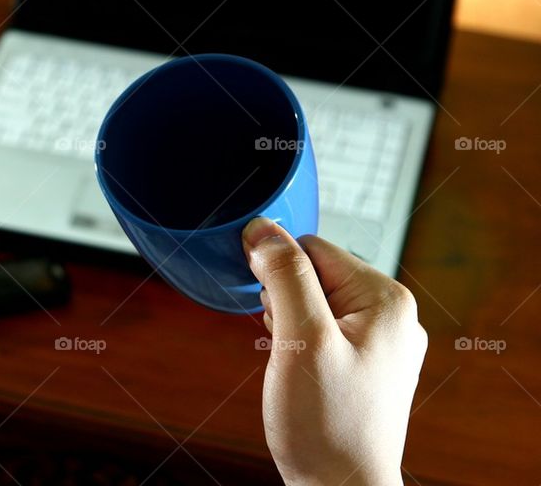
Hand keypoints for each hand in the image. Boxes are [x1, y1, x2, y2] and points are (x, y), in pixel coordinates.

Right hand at [242, 217, 426, 485]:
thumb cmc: (327, 425)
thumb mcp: (301, 339)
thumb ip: (285, 276)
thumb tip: (263, 229)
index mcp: (386, 299)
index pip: (314, 248)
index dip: (278, 269)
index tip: (268, 306)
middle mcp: (390, 315)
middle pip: (315, 274)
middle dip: (284, 301)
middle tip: (286, 345)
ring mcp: (380, 342)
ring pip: (314, 302)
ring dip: (289, 324)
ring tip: (294, 364)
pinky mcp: (364, 363)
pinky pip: (322, 330)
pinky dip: (299, 344)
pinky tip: (299, 372)